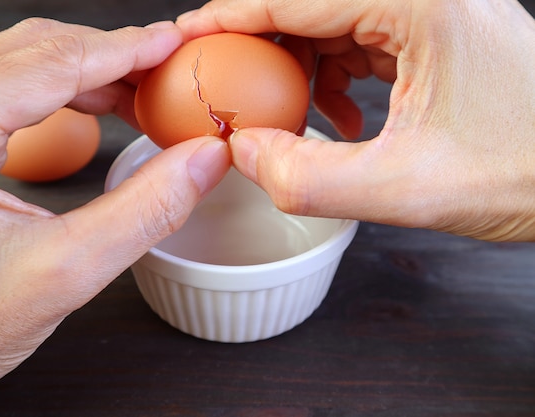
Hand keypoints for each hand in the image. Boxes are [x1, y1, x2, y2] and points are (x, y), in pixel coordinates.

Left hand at [0, 18, 229, 415]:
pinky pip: (4, 92)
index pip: (50, 62)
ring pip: (18, 65)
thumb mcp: (63, 271)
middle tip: (169, 72)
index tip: (174, 43)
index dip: (124, 49)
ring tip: (143, 96)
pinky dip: (60, 94)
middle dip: (110, 56)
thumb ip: (146, 209)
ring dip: (87, 74)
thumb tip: (203, 159)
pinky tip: (97, 110)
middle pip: (33, 49)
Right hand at [178, 0, 534, 240]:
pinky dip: (334, 80)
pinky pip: (362, 46)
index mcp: (421, 4)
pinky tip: (338, 120)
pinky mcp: (435, 41)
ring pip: (333, 26)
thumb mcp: (406, 188)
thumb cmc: (528, 174)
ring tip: (287, 117)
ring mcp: (433, 15)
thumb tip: (245, 152)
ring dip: (300, 69)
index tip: (188, 37)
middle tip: (228, 87)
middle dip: (262, 49)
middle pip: (311, 7)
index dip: (230, 18)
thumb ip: (308, 178)